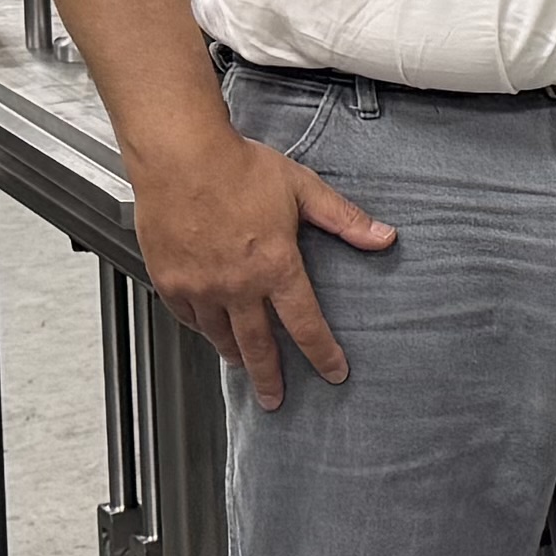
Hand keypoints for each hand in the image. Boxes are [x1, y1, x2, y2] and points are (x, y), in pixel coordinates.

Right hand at [134, 112, 391, 408]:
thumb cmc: (237, 166)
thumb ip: (344, 219)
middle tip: (275, 400)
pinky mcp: (170, 281)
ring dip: (235, 354)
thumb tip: (384, 236)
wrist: (180, 155)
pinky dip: (201, 327)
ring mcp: (201, 287)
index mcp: (276, 266)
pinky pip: (188, 318)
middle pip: (259, 348)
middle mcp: (238, 286)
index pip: (306, 325)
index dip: (323, 354)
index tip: (334, 372)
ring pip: (220, 336)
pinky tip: (207, 327)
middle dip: (270, 379)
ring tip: (242, 365)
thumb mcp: (302, 188)